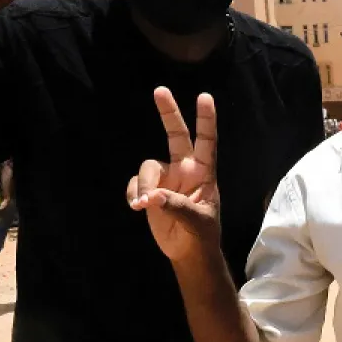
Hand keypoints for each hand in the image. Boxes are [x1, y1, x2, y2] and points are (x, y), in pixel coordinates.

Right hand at [128, 88, 221, 263]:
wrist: (187, 252)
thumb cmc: (202, 235)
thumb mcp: (198, 223)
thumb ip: (178, 208)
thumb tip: (155, 197)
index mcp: (204, 173)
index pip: (207, 142)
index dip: (206, 120)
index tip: (205, 97)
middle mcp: (184, 169)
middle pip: (176, 134)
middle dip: (168, 113)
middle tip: (160, 90)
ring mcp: (166, 178)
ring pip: (148, 166)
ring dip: (144, 185)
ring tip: (144, 205)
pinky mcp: (150, 189)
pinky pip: (136, 183)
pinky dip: (134, 194)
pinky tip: (138, 207)